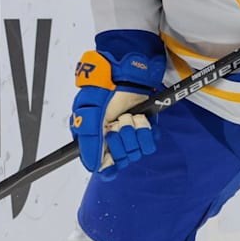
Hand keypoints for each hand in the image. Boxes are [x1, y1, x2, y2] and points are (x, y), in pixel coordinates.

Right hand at [70, 49, 163, 178]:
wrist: (125, 72)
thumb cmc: (103, 90)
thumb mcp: (89, 115)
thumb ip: (90, 142)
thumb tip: (94, 167)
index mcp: (95, 140)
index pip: (104, 168)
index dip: (109, 166)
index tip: (112, 159)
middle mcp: (113, 141)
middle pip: (122, 160)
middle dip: (121, 140)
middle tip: (117, 123)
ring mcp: (130, 136)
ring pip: (137, 153)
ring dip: (134, 133)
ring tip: (129, 116)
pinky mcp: (146, 129)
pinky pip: (150, 144)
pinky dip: (147, 132)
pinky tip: (141, 119)